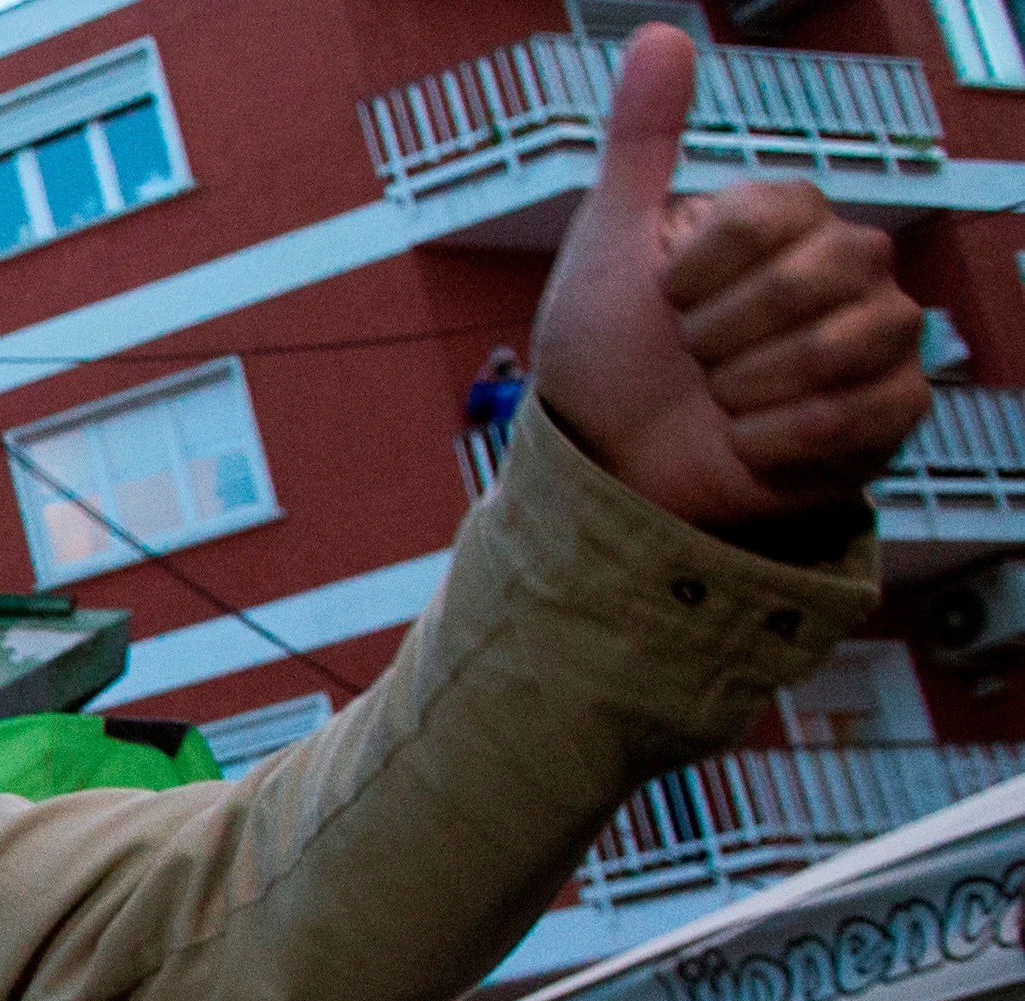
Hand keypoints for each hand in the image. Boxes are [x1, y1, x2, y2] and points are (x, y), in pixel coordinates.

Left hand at [528, 25, 929, 526]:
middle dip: (720, 336)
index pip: (768, 216)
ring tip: (719, 400)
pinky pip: (852, 416)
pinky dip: (773, 442)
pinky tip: (746, 442)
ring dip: (744, 392)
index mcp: (789, 218)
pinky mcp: (889, 412)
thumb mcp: (608, 243)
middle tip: (692, 358)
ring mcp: (879, 337)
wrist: (611, 461)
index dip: (694, 274)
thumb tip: (662, 33)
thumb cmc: (608, 353)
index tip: (664, 300)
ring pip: (835, 349)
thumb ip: (641, 141)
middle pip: (813, 280)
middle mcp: (849, 266)